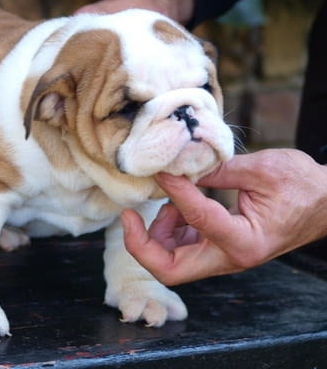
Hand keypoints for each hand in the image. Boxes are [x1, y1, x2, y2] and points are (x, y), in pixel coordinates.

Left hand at [121, 149, 326, 285]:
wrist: (325, 202)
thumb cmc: (301, 185)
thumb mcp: (260, 169)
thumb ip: (215, 170)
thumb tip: (175, 165)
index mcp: (245, 242)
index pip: (196, 219)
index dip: (174, 192)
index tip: (161, 171)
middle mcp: (230, 258)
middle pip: (169, 269)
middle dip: (141, 244)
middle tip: (128, 215)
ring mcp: (222, 257)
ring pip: (171, 261)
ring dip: (155, 233)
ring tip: (165, 201)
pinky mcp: (218, 248)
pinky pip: (181, 248)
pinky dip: (169, 228)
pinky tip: (175, 206)